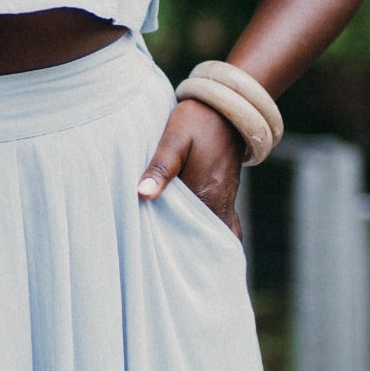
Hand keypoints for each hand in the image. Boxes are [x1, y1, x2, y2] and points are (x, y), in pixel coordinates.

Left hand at [137, 98, 245, 242]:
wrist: (226, 110)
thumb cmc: (197, 122)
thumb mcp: (175, 139)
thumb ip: (161, 168)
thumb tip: (143, 194)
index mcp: (206, 193)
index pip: (184, 230)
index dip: (168, 242)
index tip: (150, 250)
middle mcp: (219, 203)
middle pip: (199, 238)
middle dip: (182, 250)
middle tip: (159, 260)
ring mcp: (225, 202)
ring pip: (213, 235)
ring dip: (195, 244)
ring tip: (174, 256)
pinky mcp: (226, 198)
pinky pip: (223, 227)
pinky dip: (212, 237)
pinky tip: (194, 243)